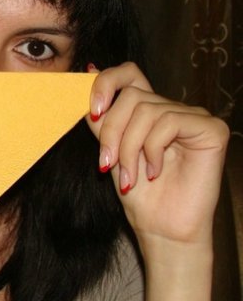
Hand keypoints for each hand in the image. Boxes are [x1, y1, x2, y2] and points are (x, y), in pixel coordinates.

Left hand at [86, 62, 228, 248]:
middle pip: (131, 95)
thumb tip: (89, 72)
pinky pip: (169, 122)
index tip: (92, 110)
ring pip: (146, 110)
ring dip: (129, 148)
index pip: (129, 74)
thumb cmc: (138, 193)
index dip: (106, 82)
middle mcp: (171, 109)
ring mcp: (192, 117)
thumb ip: (102, 116)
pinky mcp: (210, 129)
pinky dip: (153, 149)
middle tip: (106, 162)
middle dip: (111, 131)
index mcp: (148, 111)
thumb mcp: (110, 148)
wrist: (160, 228)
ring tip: (130, 176)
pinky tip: (155, 172)